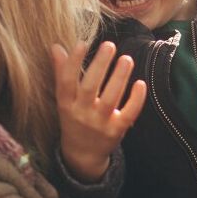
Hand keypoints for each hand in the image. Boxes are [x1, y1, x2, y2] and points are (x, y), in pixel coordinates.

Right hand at [52, 41, 146, 182]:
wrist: (83, 154)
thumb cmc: (73, 118)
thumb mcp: (64, 99)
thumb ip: (62, 72)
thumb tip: (56, 46)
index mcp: (66, 104)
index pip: (66, 81)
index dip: (72, 62)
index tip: (82, 43)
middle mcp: (81, 114)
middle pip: (90, 88)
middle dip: (100, 65)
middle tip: (109, 45)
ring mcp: (100, 123)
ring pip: (111, 99)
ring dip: (119, 77)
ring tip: (126, 59)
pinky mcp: (116, 131)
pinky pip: (128, 114)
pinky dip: (136, 100)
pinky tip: (140, 83)